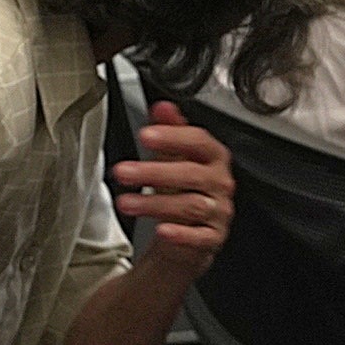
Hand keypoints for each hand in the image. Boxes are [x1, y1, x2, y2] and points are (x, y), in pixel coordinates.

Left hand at [113, 106, 236, 276]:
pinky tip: (161, 230)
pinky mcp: (213, 237)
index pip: (198, 141)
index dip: (172, 137)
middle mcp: (220, 183)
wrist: (190, 229)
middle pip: (191, 174)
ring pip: (190, 205)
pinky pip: (199, 236)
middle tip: (123, 172)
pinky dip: (180, 234)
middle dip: (154, 172)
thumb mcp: (174, 156)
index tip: (145, 135)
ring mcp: (219, 211)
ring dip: (155, 204)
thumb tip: (162, 107)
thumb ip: (170, 130)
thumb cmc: (183, 188)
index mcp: (214, 157)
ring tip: (126, 203)